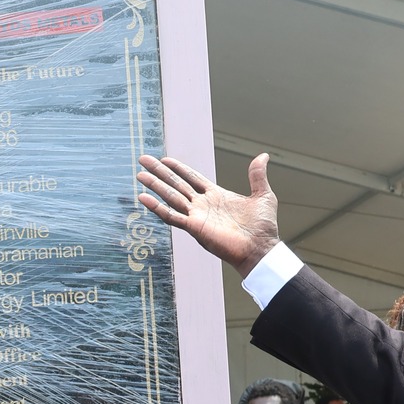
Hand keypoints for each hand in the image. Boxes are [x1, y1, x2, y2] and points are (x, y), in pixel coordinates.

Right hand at [137, 153, 281, 275]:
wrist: (261, 248)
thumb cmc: (263, 227)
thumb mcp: (263, 195)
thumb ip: (257, 175)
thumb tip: (264, 155)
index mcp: (216, 195)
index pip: (192, 178)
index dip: (178, 168)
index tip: (165, 159)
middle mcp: (203, 205)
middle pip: (176, 184)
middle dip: (159, 172)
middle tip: (143, 160)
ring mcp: (196, 216)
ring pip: (170, 197)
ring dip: (154, 186)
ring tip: (140, 175)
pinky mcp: (194, 228)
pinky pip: (171, 216)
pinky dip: (156, 208)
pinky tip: (144, 198)